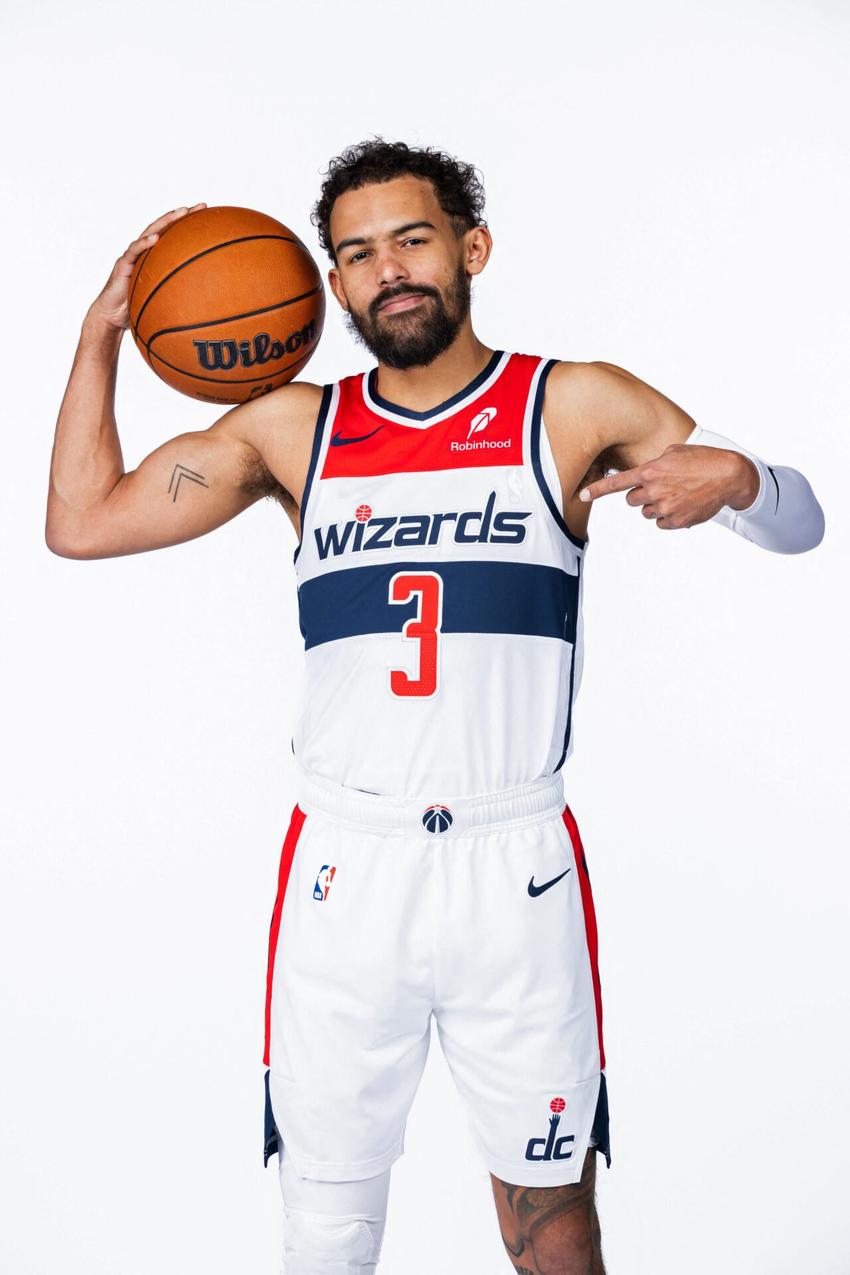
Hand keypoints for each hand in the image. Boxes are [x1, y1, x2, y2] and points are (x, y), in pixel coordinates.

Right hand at [86, 204, 207, 332]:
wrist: (112, 317)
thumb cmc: (138, 310)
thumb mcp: (164, 302)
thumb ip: (180, 297)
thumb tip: (207, 305)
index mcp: (155, 258)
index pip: (174, 237)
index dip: (189, 226)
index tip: (209, 217)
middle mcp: (144, 252)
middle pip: (165, 228)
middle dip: (183, 215)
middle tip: (202, 206)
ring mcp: (132, 256)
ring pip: (150, 232)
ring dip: (165, 221)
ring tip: (181, 212)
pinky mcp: (123, 264)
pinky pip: (134, 251)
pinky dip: (144, 243)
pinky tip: (155, 238)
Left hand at [578, 443, 759, 528]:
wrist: (729, 476)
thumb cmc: (702, 460)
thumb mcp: (675, 452)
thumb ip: (654, 464)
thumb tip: (644, 476)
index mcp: (651, 471)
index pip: (617, 482)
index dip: (597, 490)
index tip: (581, 495)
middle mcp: (654, 491)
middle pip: (632, 500)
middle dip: (641, 495)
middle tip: (660, 487)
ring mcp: (665, 508)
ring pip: (647, 512)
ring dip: (656, 505)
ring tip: (677, 494)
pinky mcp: (676, 521)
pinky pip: (661, 523)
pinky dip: (668, 516)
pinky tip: (683, 505)